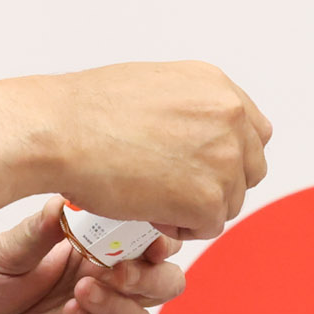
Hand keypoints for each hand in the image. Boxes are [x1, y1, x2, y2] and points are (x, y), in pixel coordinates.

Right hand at [0, 62, 271, 237]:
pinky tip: (149, 212)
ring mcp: (223, 156)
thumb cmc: (86, 110)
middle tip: (174, 190)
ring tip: (152, 199)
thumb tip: (195, 137)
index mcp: (216, 85)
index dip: (228, 155)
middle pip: (250, 168)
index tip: (201, 168)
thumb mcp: (153, 87)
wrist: (58, 131)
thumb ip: (188, 109)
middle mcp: (228, 116)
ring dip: (196, 208)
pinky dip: (181, 228)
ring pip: (230, 201)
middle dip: (217, 184)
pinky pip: (209, 226)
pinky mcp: (208, 198)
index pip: (254, 131)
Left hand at [0, 198, 183, 313]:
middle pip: (162, 283)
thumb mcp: (6, 249)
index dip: (160, 238)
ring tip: (85, 288)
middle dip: (153, 275)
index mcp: (94, 251)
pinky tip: (72, 312)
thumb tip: (66, 201)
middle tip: (123, 268)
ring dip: (122, 302)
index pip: (146, 242)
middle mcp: (103, 285)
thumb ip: (40, 230)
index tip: (152, 233)